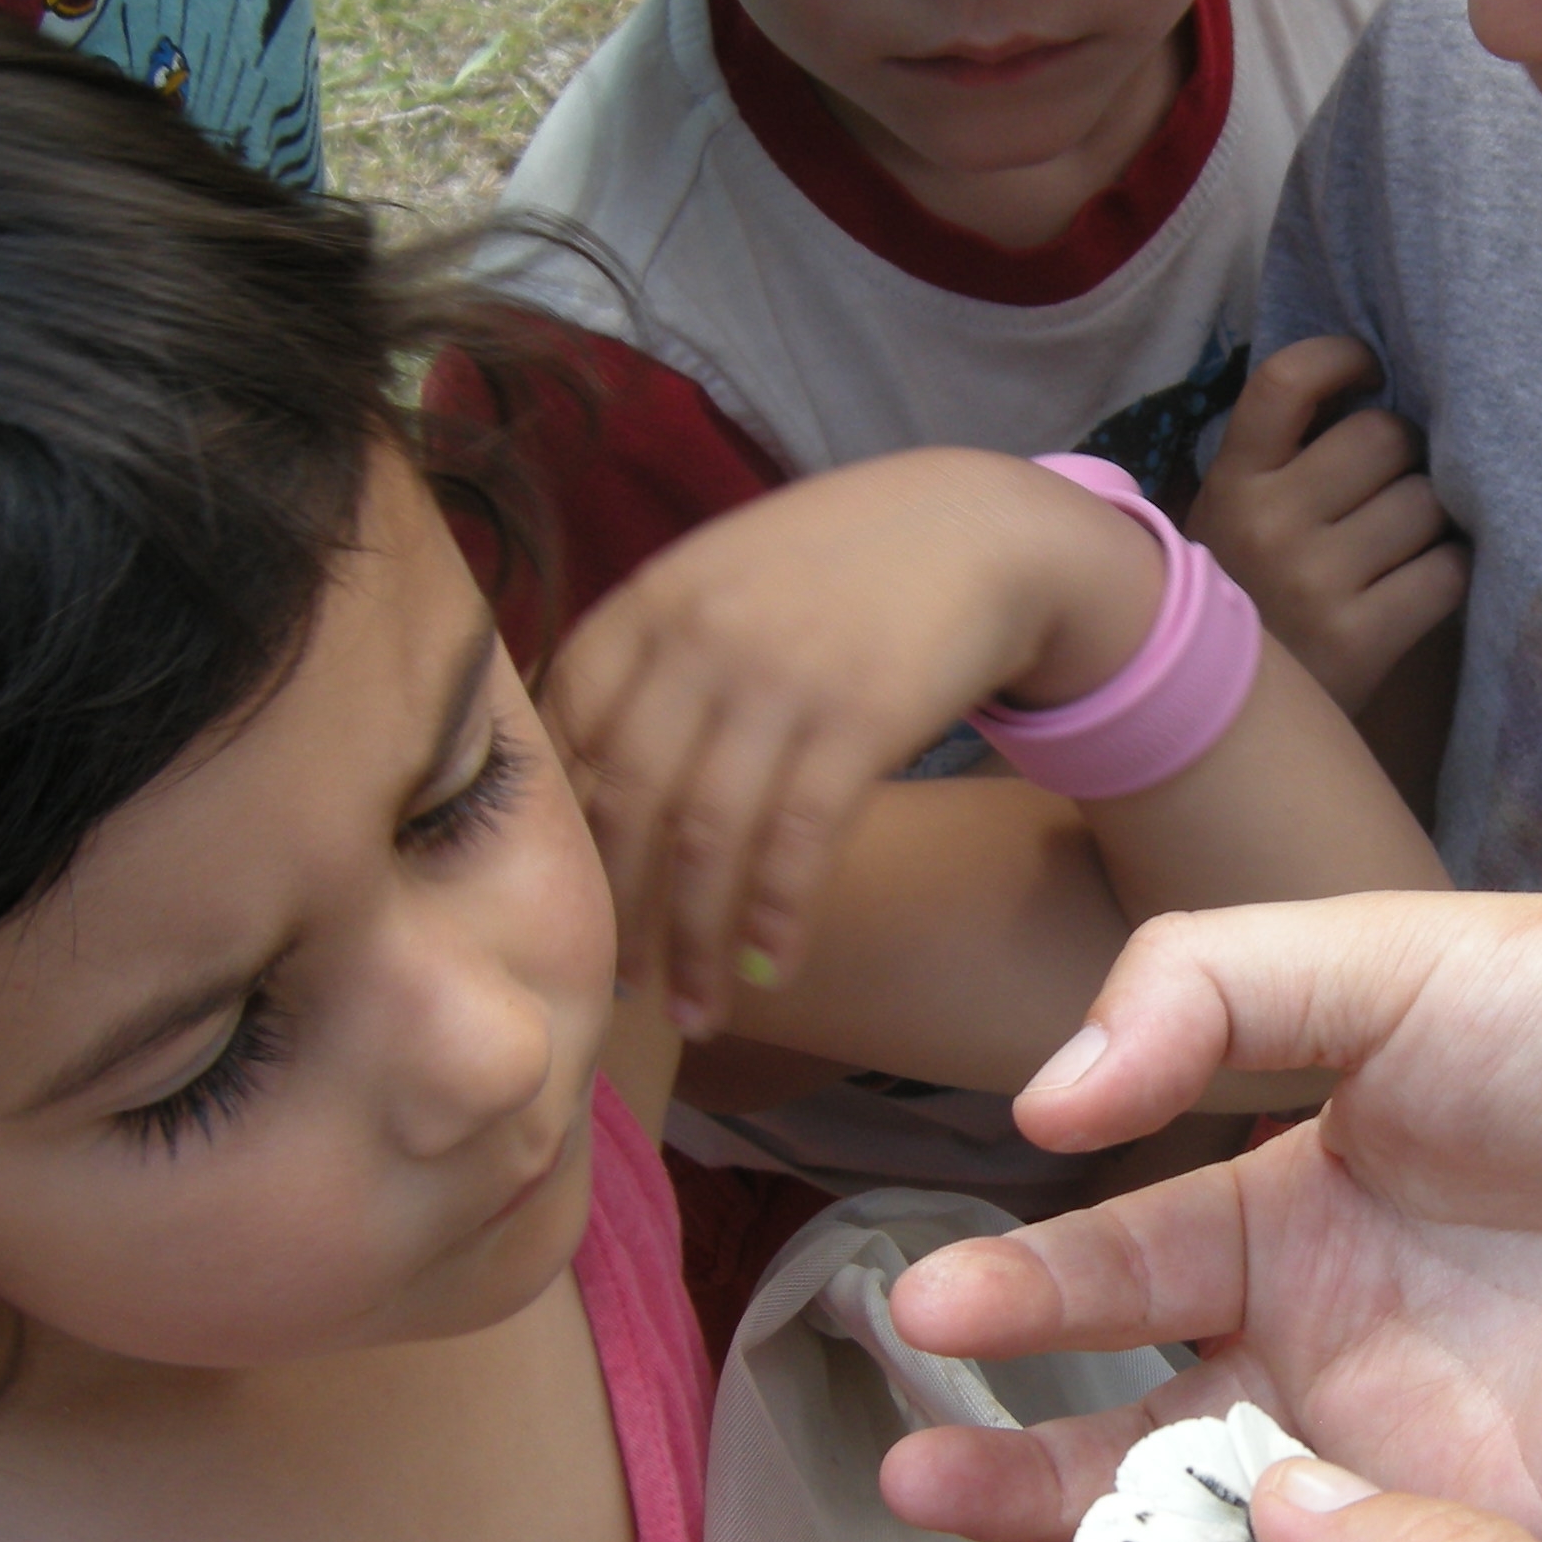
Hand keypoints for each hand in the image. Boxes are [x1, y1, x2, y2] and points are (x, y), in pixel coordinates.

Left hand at [539, 451, 1160, 1025]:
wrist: (986, 528)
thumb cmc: (846, 569)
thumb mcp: (726, 581)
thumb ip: (654, 660)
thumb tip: (586, 780)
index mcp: (649, 602)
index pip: (563, 737)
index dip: (555, 836)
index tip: (561, 907)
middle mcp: (700, 636)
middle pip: (625, 803)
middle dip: (616, 914)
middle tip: (617, 988)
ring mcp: (779, 676)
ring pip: (706, 840)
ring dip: (691, 944)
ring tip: (690, 1013)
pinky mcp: (860, 716)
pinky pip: (798, 841)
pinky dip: (775, 918)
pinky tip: (767, 968)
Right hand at [876, 895, 1541, 1541]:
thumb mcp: (1390, 963)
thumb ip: (1206, 998)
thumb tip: (1041, 1104)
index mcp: (1295, 1212)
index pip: (1119, 1271)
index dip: (1020, 1296)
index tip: (923, 1316)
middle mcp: (1334, 1348)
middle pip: (1140, 1434)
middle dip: (1023, 1470)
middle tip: (916, 1491)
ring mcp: (1413, 1462)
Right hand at [1186, 337, 1467, 711]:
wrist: (1222, 724)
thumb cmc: (1244, 603)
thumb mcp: (1227, 519)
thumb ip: (1277, 460)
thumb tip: (1372, 387)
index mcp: (1232, 482)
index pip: (1287, 380)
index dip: (1342, 358)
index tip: (1369, 371)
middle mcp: (1269, 521)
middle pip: (1385, 436)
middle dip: (1406, 455)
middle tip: (1395, 485)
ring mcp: (1315, 580)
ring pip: (1425, 502)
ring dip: (1431, 518)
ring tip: (1404, 545)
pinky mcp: (1361, 638)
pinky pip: (1446, 570)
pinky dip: (1448, 571)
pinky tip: (1423, 583)